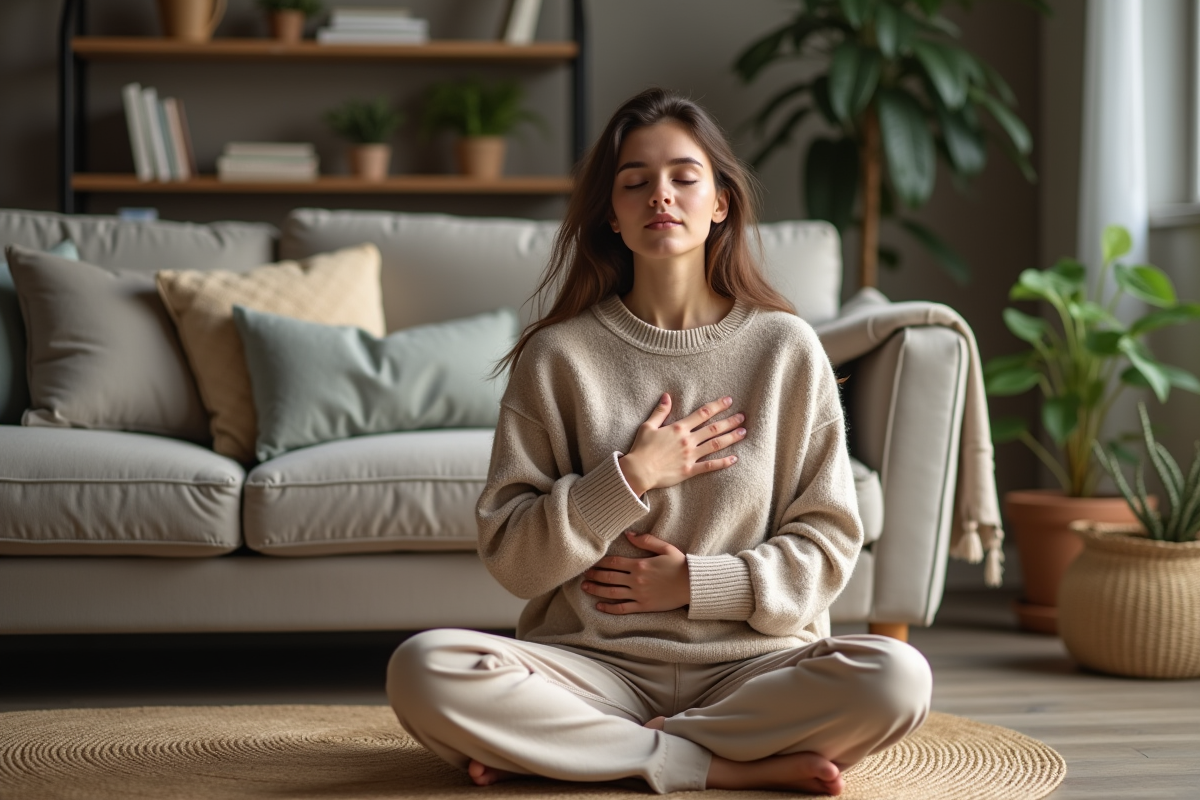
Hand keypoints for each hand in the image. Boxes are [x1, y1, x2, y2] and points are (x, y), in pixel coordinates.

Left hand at [581, 531, 689, 613]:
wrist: (692, 585)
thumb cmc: (680, 565)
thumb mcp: (665, 548)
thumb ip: (646, 540)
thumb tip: (628, 535)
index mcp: (640, 564)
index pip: (613, 562)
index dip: (600, 562)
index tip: (590, 562)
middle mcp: (636, 580)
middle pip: (609, 577)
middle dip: (594, 576)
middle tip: (583, 575)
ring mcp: (639, 594)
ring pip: (612, 592)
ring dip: (596, 590)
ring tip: (585, 588)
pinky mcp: (643, 606)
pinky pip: (623, 608)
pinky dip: (609, 608)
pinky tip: (599, 606)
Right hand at [618, 394, 745, 495]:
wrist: (638, 471)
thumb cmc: (641, 449)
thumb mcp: (648, 426)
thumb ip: (660, 411)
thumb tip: (667, 395)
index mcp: (679, 428)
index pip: (703, 414)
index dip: (717, 406)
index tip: (729, 401)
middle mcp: (688, 440)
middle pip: (714, 428)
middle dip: (730, 421)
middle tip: (743, 417)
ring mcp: (690, 456)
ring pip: (715, 445)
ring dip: (731, 438)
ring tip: (743, 432)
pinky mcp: (690, 470)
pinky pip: (710, 466)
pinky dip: (723, 462)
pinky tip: (735, 458)